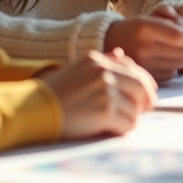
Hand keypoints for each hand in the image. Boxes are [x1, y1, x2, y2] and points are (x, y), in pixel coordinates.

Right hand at [38, 49, 157, 139]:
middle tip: (146, 109)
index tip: (148, 93)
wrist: (35, 109)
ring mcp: (105, 90)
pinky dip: (123, 129)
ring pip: (135, 108)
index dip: (144, 82)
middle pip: (141, 85)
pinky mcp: (105, 111)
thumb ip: (102, 61)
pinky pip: (128, 123)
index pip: (132, 67)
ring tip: (116, 122)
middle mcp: (103, 72)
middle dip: (146, 99)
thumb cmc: (54, 93)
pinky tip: (112, 129)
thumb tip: (122, 53)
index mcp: (97, 60)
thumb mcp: (77, 69)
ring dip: (130, 118)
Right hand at [105, 14, 182, 81]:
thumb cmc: (133, 29)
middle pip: (182, 51)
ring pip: (178, 64)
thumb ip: (176, 30)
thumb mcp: (150, 20)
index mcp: (144, 27)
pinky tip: (160, 60)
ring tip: (166, 50)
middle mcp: (143, 47)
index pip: (178, 36)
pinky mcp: (144, 78)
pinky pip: (170, 74)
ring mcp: (142, 65)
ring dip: (182, 58)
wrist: (106, 43)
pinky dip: (173, 67)